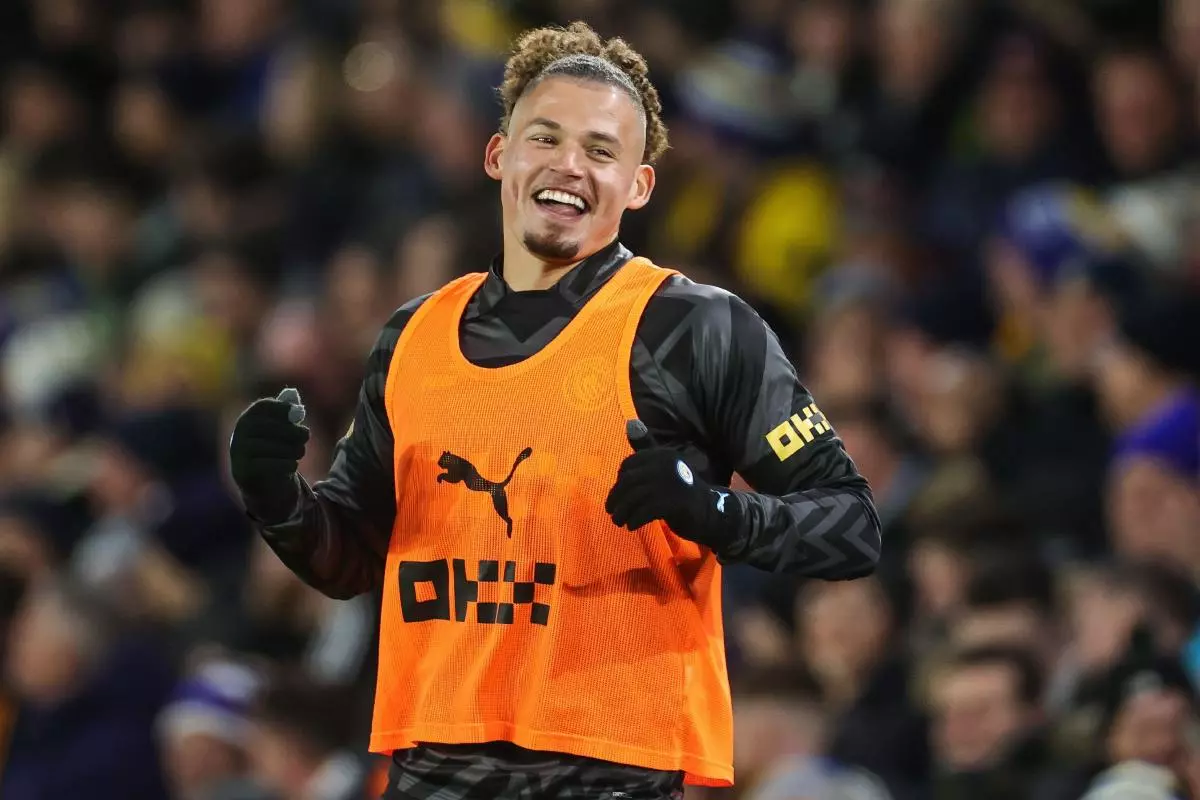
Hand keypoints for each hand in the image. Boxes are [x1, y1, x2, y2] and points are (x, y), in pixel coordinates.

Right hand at [229, 388, 308, 521]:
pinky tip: (292, 465)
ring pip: (273, 447)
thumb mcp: (280, 432)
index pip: (262, 406)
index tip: (298, 413)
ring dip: (293, 450)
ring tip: (300, 452)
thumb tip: (296, 406)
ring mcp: (239, 453)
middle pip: (271, 427)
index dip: (281, 408)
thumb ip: (287, 417)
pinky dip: (287, 464)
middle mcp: (239, 434)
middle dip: (293, 431)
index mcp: (246, 419)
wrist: (261, 483)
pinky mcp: (244, 472)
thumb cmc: (275, 450)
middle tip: (306, 435)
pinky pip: (271, 465)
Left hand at [604, 420, 738, 549]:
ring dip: (622, 512)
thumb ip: (647, 448)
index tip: (618, 494)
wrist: (711, 513)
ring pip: (635, 497)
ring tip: (619, 521)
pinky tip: (632, 526)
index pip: (630, 464)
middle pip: (629, 481)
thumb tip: (630, 422)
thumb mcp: (663, 467)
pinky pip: (645, 511)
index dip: (619, 480)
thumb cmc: (682, 491)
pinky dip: (635, 520)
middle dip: (616, 497)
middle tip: (611, 511)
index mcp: (663, 454)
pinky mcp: (675, 502)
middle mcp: (667, 464)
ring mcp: (672, 483)